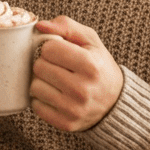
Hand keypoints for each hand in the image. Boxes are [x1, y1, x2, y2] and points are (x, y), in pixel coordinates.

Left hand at [30, 17, 123, 132]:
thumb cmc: (99, 66)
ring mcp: (74, 109)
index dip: (51, 48)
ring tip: (57, 81)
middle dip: (45, 64)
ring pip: (34, 87)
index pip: (48, 49)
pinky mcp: (66, 123)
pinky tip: (56, 96)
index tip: (60, 52)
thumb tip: (40, 26)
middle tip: (58, 67)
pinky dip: (42, 100)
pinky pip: (36, 107)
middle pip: (39, 67)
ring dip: (42, 82)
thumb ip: (66, 26)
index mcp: (90, 65)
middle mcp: (83, 89)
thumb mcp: (90, 40)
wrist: (115, 102)